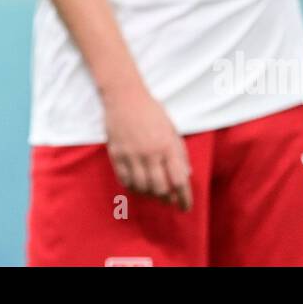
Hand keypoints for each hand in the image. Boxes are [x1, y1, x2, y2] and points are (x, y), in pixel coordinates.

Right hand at [102, 82, 191, 209]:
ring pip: (141, 187)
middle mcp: (150, 152)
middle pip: (159, 188)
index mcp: (167, 145)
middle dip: (166, 199)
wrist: (124, 96)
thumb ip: (179, 152)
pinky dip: (133, 187)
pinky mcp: (116, 154)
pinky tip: (138, 186)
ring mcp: (131, 154)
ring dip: (150, 194)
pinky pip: (125, 180)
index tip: (185, 207)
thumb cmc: (151, 110)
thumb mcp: (172, 128)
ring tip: (154, 193)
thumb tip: (185, 175)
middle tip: (169, 200)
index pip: (179, 180)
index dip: (184, 198)